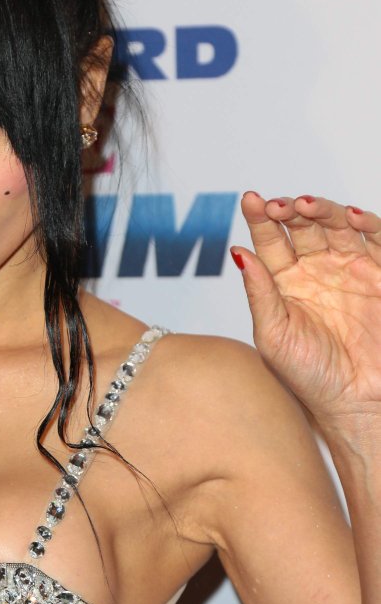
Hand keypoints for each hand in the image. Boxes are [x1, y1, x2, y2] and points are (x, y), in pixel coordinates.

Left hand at [231, 192, 380, 425]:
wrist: (356, 403)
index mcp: (285, 281)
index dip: (260, 218)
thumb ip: (259, 293)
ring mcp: (350, 269)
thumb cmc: (310, 376)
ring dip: (322, 209)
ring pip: (336, 224)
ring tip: (305, 206)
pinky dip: (367, 223)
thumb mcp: (274, 335)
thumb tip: (237, 252)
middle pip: (302, 225)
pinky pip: (376, 240)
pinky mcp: (380, 274)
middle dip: (289, 209)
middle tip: (277, 206)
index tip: (249, 200)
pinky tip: (350, 216)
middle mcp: (316, 269)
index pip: (270, 240)